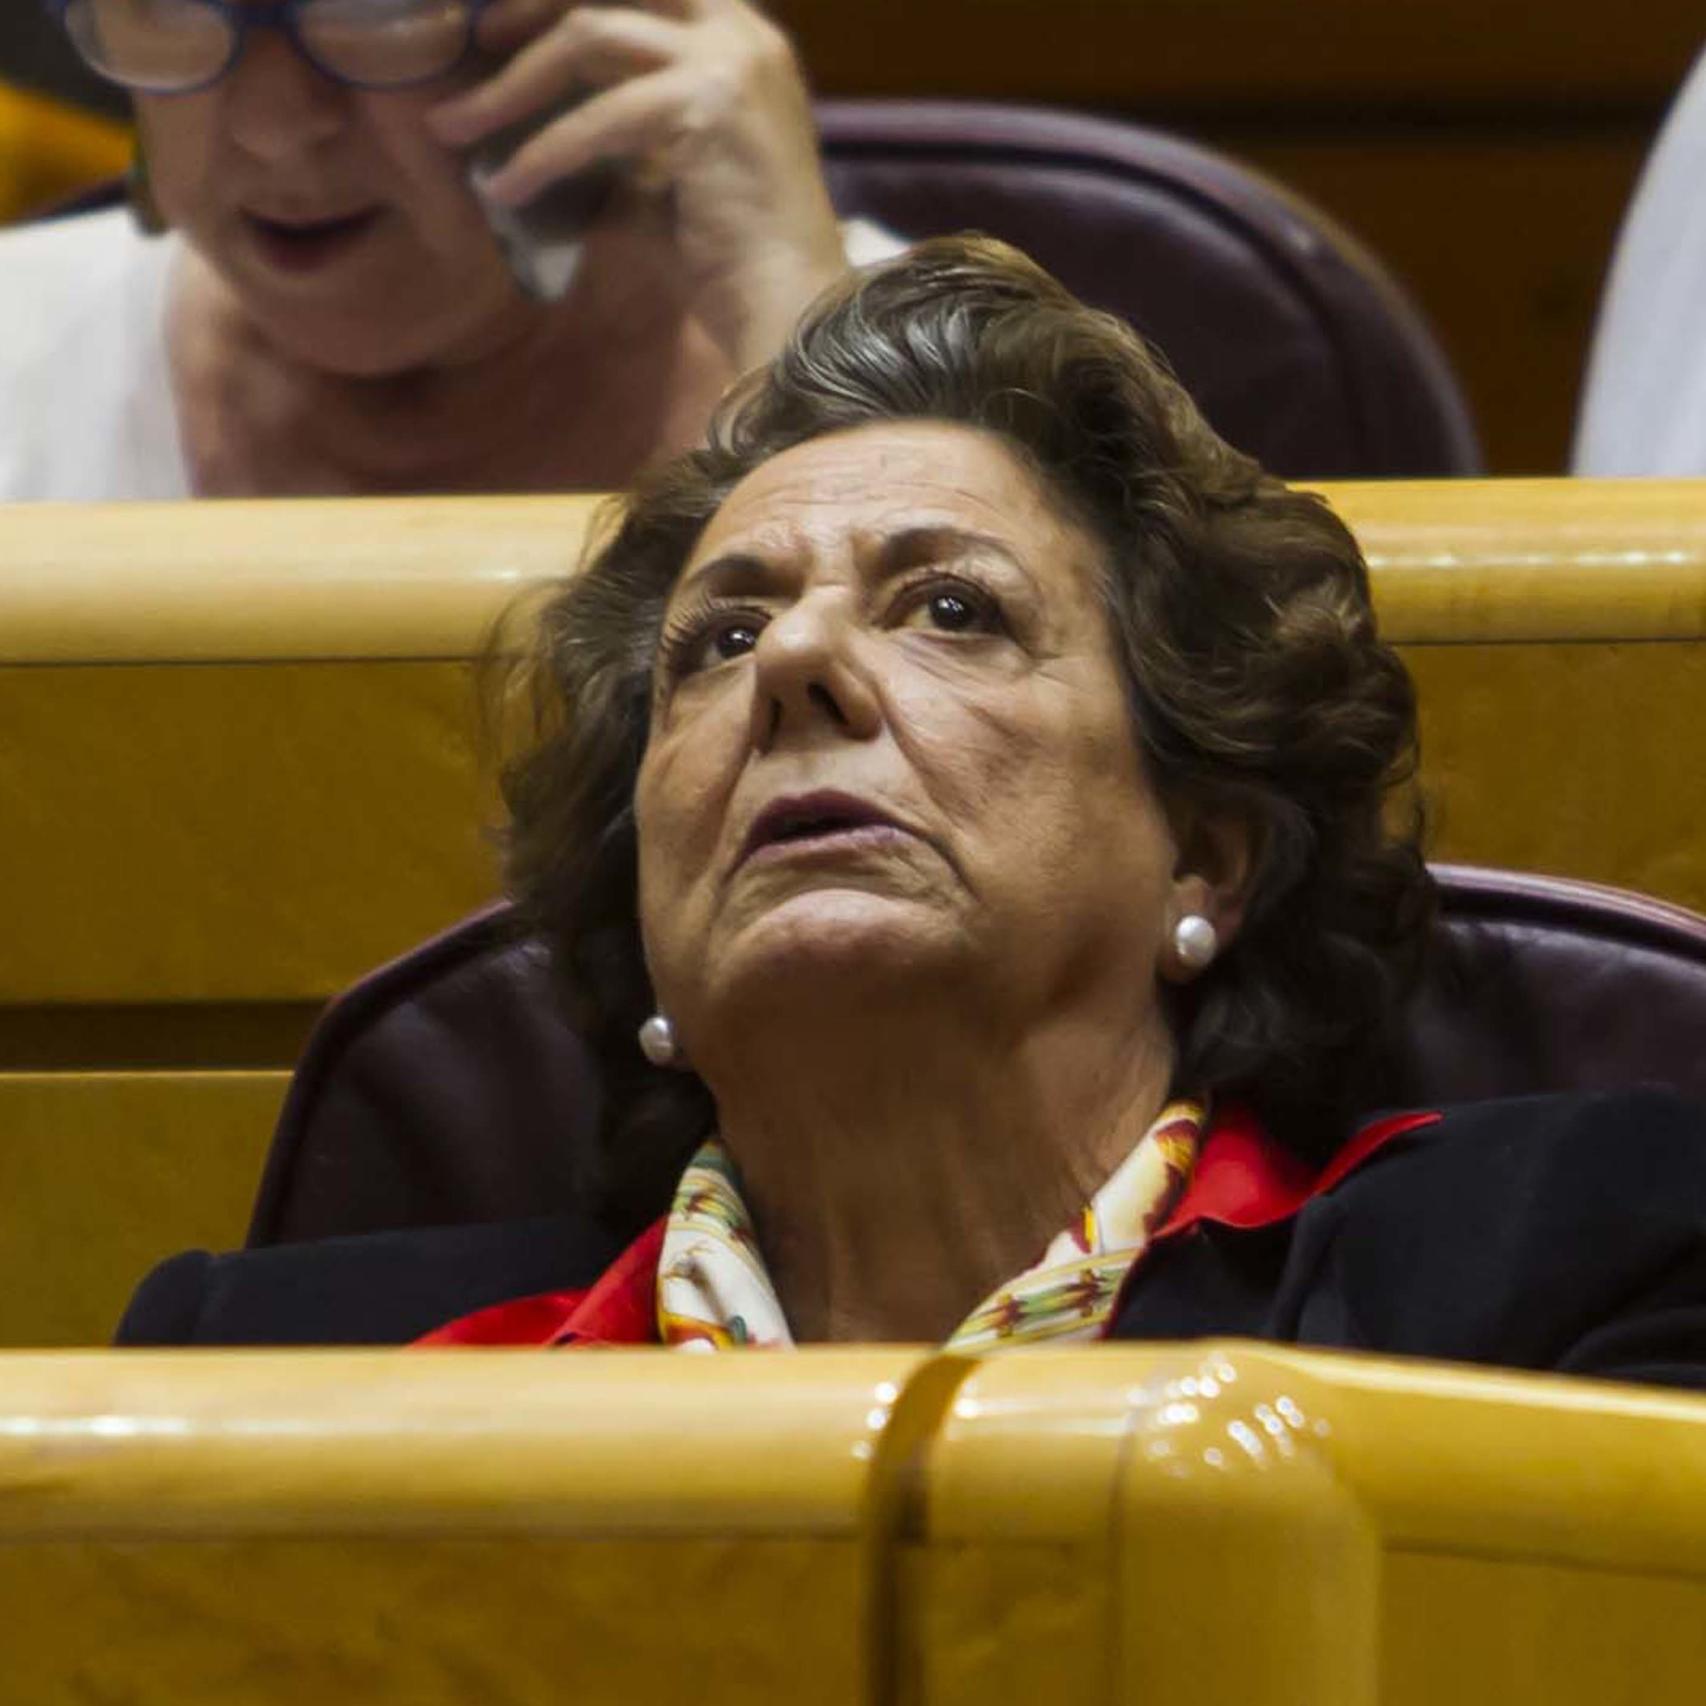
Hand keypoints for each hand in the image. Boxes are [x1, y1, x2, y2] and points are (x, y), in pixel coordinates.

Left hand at [428, 0, 848, 368]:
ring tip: (457, 129)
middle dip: (527, 6)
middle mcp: (740, 32)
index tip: (505, 22)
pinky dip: (541, 154)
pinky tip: (507, 188)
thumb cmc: (733, 257)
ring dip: (511, 87)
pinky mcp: (706, 107)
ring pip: (588, 36)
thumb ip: (623, 127)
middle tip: (470, 43)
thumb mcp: (671, 167)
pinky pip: (596, 119)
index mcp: (740, 36)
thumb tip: (541, 122)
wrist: (789, 308)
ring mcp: (728, 62)